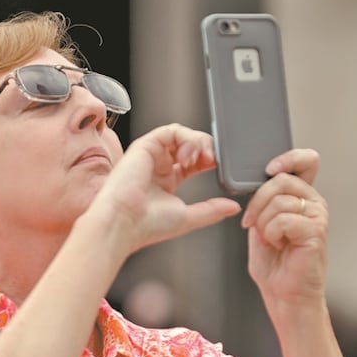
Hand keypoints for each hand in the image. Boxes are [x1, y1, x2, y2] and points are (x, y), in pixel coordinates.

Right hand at [90, 123, 240, 252]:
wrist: (123, 223)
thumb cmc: (145, 225)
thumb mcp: (187, 217)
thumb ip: (211, 210)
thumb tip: (233, 206)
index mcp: (165, 182)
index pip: (193, 162)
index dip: (209, 160)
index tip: (218, 167)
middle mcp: (157, 167)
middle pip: (189, 145)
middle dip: (206, 148)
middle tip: (213, 160)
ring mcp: (150, 155)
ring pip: (181, 134)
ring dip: (198, 143)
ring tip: (201, 159)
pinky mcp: (144, 146)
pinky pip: (171, 131)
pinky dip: (186, 139)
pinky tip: (188, 156)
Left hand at [242, 149, 328, 307]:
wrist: (284, 294)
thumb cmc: (274, 264)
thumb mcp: (260, 225)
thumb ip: (262, 202)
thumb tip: (258, 183)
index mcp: (302, 197)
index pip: (306, 161)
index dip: (288, 158)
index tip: (269, 170)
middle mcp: (314, 202)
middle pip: (280, 180)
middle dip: (257, 203)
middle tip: (252, 224)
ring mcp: (318, 216)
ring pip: (278, 201)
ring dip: (263, 224)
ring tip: (271, 240)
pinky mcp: (316, 232)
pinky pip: (282, 220)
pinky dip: (271, 234)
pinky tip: (279, 246)